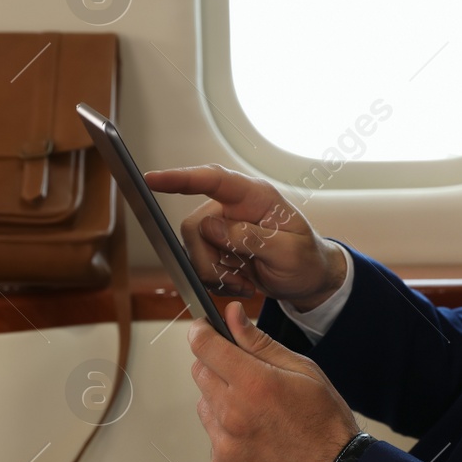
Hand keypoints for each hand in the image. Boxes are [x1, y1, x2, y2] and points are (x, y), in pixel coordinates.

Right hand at [145, 164, 346, 310]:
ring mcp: (223, 227)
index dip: (181, 178)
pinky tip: (241, 282)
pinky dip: (217, 281)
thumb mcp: (289, 252)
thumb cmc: (306, 259)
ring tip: (245, 281)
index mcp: (255, 196)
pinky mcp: (217, 247)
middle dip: (208, 259)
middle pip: (195, 227)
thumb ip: (252, 237)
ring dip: (215, 273)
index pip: (213, 179)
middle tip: (237, 277)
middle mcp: (233, 207)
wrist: (309, 279)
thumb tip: (212, 227)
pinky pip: (199, 264)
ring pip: (193, 250)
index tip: (152, 179)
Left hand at [187, 302, 360, 461]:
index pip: (203, 346)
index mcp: (254, 384)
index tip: (205, 329)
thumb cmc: (324, 421)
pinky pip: (213, 435)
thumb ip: (259, 342)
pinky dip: (226, 431)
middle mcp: (232, 414)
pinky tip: (256, 435)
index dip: (201, 332)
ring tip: (256, 411)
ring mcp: (224, 444)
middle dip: (216, 365)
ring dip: (221, 400)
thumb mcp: (301, 370)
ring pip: (204, 404)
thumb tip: (231, 314)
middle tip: (246, 375)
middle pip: (200, 372)